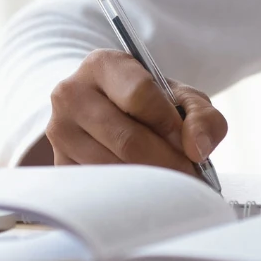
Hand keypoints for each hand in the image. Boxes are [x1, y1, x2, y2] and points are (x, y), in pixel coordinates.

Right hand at [41, 49, 226, 177]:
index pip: (140, 95)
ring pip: (114, 169)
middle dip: (168, 165)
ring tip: (171, 186)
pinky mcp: (59, 163)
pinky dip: (129, 196)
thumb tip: (198, 149)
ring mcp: (60, 130)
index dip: (171, 125)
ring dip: (150, 185)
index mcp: (102, 64)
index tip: (191, 147)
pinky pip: (99, 189)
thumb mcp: (180, 98)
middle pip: (128, 139)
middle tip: (190, 180)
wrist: (106, 109)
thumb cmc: (148, 104)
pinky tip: (144, 192)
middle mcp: (71, 93)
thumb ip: (202, 116)